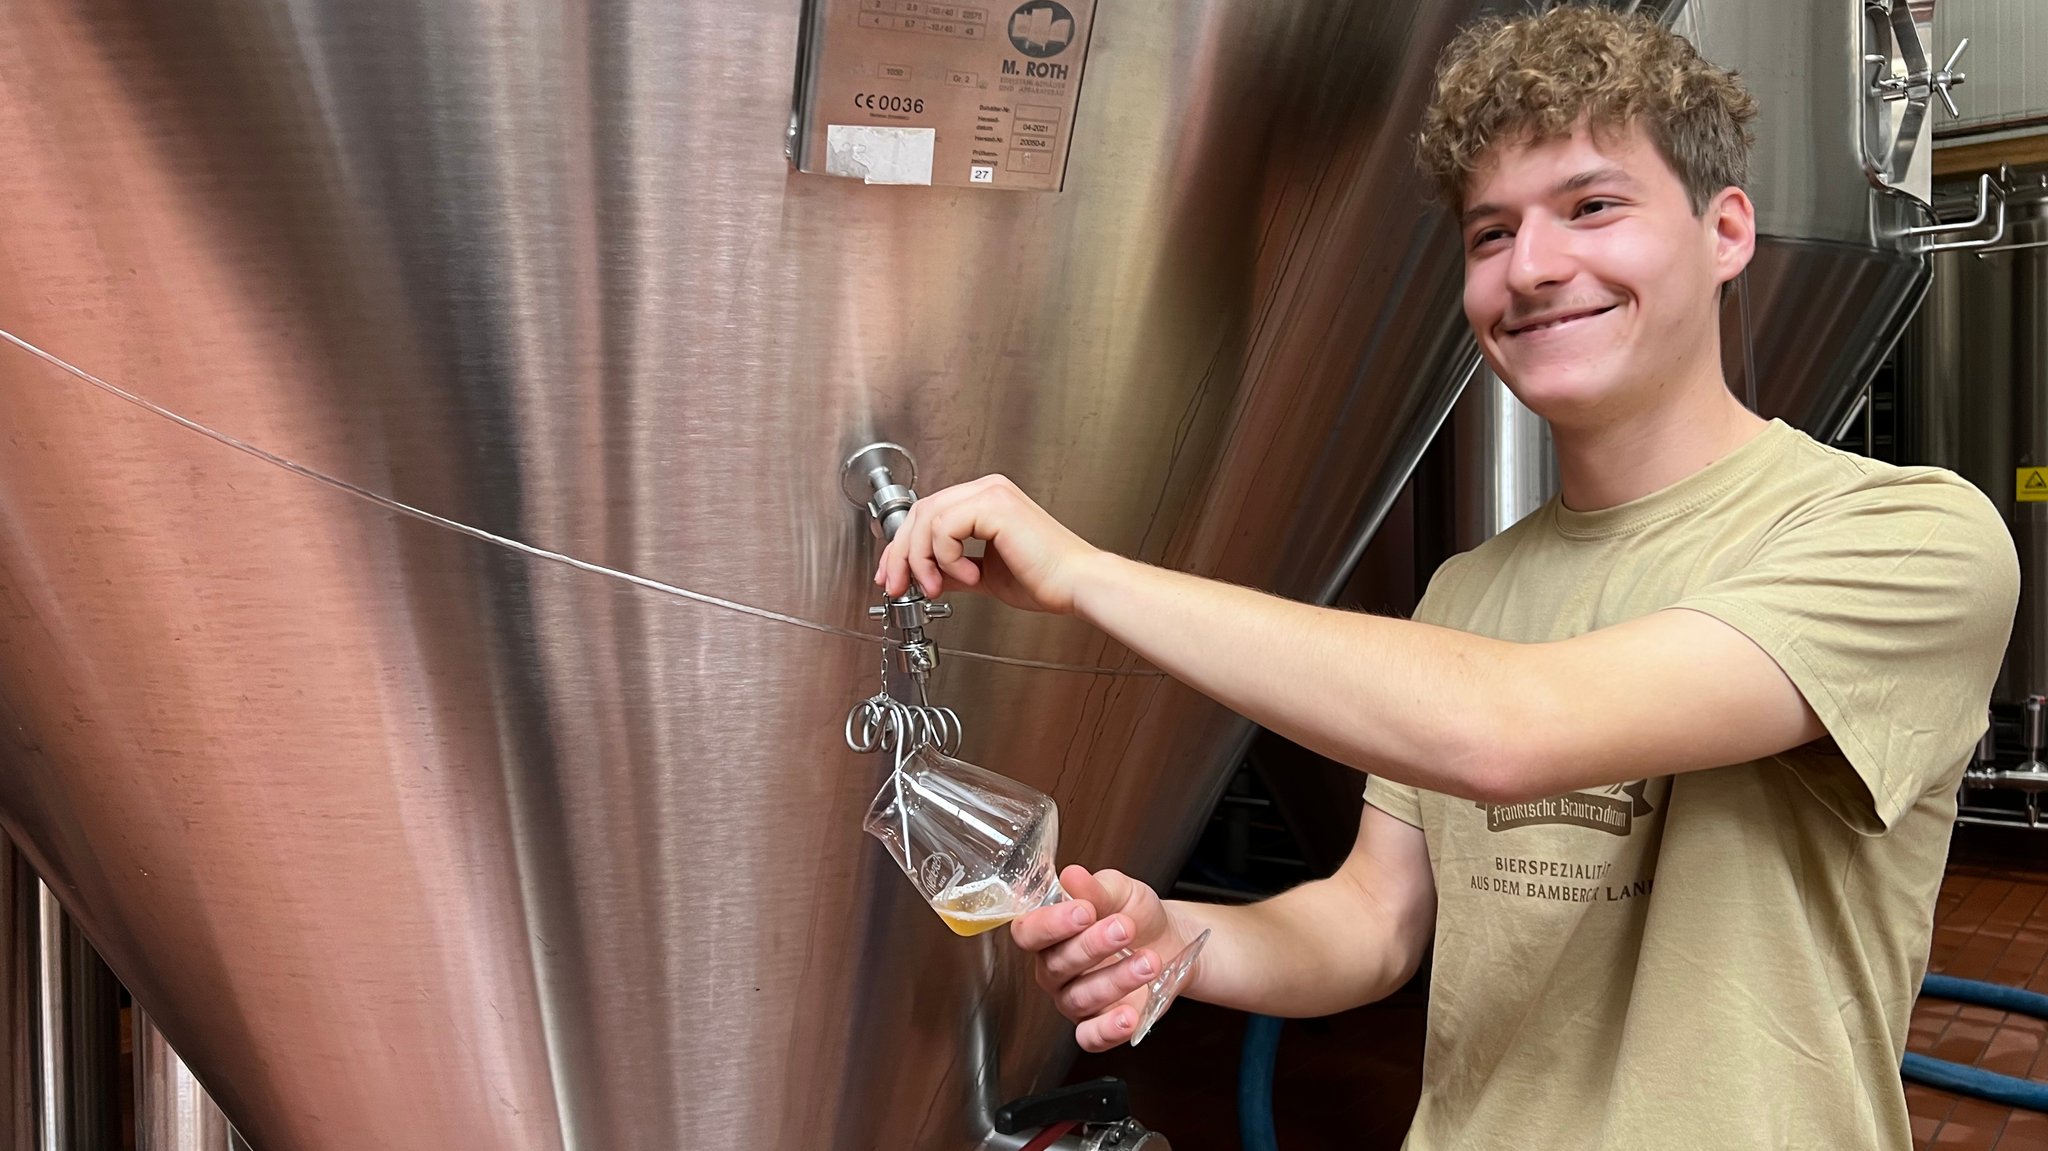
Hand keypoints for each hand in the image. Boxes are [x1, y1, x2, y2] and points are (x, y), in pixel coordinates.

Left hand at [874, 475, 1099, 614]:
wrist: (1074, 585)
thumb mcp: (984, 576)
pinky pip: (945, 527)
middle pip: (919, 512)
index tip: (892, 575)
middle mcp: (987, 490)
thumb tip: (926, 576)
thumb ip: (952, 570)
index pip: (927, 513)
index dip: (902, 546)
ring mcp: (991, 493)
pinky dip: (946, 558)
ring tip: (938, 587)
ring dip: (923, 561)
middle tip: (898, 586)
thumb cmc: (1045, 580)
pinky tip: (970, 576)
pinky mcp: (994, 505)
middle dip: (901, 554)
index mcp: (986, 501)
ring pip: (927, 518)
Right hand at [1010, 865, 1199, 1051]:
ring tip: (1148, 961)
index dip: (1051, 924)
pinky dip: (1107, 1030)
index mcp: (1049, 933)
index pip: (1029, 932)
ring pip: (1078, 998)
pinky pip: (1089, 1038)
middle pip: (1056, 965)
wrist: (1170, 941)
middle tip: (1124, 927)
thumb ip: (1095, 888)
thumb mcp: (1120, 891)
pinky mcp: (1097, 1026)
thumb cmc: (1134, 914)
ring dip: (1115, 980)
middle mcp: (1055, 969)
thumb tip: (1072, 876)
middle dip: (1092, 946)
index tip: (1084, 911)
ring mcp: (1074, 1000)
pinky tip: (1128, 1016)